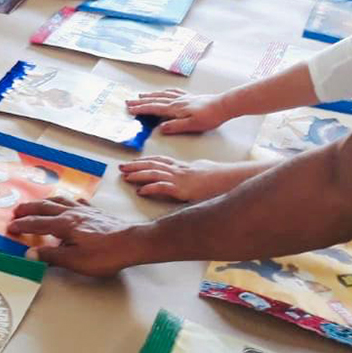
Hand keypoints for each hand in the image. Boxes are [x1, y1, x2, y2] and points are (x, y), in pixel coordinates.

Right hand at [7, 196, 148, 276]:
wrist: (132, 242)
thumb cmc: (104, 254)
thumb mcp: (75, 260)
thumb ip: (51, 256)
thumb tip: (29, 254)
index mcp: (64, 225)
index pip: (37, 223)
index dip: (22, 225)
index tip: (10, 227)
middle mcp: (71, 213)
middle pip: (45, 207)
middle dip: (29, 209)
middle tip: (16, 211)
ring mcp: (84, 210)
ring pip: (59, 200)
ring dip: (45, 201)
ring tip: (37, 203)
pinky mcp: (96, 212)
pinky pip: (77, 201)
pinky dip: (68, 200)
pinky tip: (70, 201)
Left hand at [119, 156, 258, 202]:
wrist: (230, 179)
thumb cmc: (219, 176)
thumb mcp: (204, 169)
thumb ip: (195, 170)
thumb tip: (194, 170)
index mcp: (182, 166)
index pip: (159, 161)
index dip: (145, 161)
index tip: (133, 162)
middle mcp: (178, 170)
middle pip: (152, 165)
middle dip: (135, 166)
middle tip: (121, 167)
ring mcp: (179, 179)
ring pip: (154, 174)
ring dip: (138, 175)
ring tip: (126, 177)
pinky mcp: (182, 190)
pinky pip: (163, 187)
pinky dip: (150, 188)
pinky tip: (141, 191)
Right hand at [126, 89, 229, 133]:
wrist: (223, 106)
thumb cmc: (209, 117)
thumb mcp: (192, 126)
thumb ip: (175, 126)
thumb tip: (160, 128)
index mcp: (175, 109)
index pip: (154, 109)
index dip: (141, 109)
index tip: (130, 110)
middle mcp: (176, 101)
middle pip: (155, 100)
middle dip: (140, 102)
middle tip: (128, 102)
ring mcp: (183, 98)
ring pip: (162, 95)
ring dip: (149, 96)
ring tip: (140, 96)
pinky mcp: (189, 97)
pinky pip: (172, 92)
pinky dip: (163, 92)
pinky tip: (163, 92)